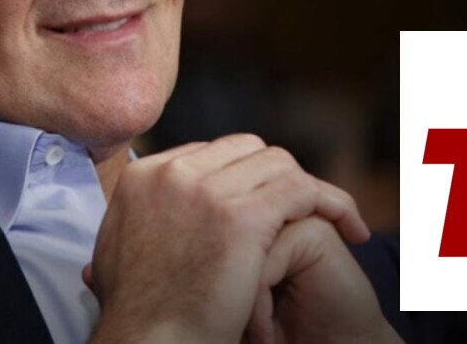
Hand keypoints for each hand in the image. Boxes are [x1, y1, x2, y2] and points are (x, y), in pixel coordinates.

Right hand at [86, 134, 374, 342]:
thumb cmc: (137, 316)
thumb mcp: (116, 252)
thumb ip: (135, 220)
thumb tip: (144, 212)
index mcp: (143, 175)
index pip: (209, 153)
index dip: (241, 177)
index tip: (264, 205)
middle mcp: (172, 171)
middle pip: (244, 150)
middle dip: (274, 178)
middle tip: (298, 212)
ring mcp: (205, 189)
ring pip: (277, 163)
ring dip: (307, 189)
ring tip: (333, 220)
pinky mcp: (242, 214)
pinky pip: (303, 189)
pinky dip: (332, 203)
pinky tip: (349, 227)